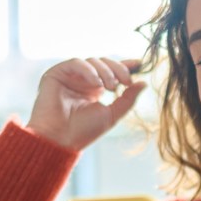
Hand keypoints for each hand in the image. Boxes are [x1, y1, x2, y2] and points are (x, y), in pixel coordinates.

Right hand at [26, 57, 146, 150]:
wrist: (60, 140)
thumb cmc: (83, 132)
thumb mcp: (112, 114)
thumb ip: (128, 99)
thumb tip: (144, 83)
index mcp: (94, 89)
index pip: (111, 71)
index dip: (125, 65)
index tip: (140, 63)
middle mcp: (82, 80)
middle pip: (104, 63)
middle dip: (118, 69)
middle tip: (126, 82)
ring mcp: (69, 76)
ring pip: (92, 61)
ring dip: (105, 71)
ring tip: (110, 87)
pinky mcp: (56, 74)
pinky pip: (76, 62)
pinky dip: (89, 70)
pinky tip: (96, 83)